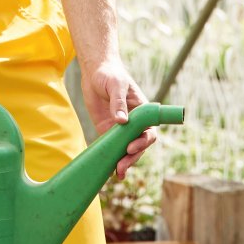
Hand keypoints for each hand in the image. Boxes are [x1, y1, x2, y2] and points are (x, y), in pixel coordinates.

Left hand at [82, 57, 155, 179]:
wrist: (95, 71)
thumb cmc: (110, 74)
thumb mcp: (115, 85)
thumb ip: (118, 102)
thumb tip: (121, 121)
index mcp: (142, 111)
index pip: (149, 132)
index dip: (143, 142)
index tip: (131, 147)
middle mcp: (134, 122)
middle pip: (139, 145)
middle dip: (132, 157)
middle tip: (121, 166)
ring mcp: (121, 128)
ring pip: (127, 150)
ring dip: (124, 162)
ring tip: (118, 173)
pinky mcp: (108, 131)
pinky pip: (113, 147)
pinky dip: (112, 159)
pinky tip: (109, 169)